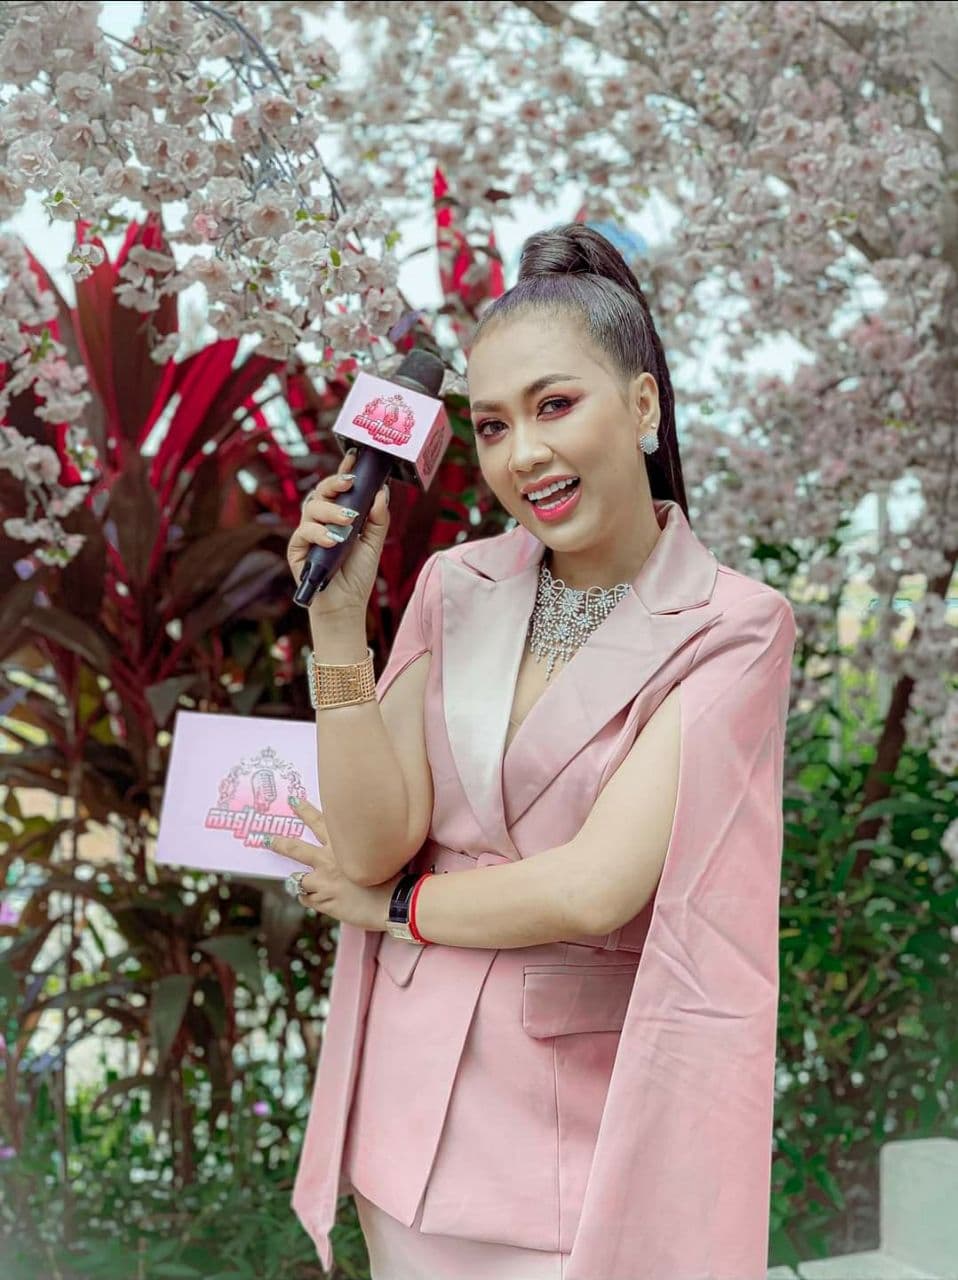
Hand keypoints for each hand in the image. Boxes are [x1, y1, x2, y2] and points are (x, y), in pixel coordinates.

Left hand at [265, 795, 398, 930]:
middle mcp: (328, 860)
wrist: (395, 900)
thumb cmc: (393, 875)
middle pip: (297, 848)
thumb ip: (361, 848)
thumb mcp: (378, 851)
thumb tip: (354, 849)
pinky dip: (312, 899)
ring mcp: (323, 881)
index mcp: (342, 844)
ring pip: (298, 879)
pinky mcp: (323, 901)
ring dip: (299, 881)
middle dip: (281, 843)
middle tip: (268, 839)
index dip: (304, 810)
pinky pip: (308, 899)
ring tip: (300, 883)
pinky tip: (321, 900)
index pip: (319, 821)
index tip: (293, 801)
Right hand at [287, 449, 390, 621]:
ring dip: (331, 511)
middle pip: (321, 491)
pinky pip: (303, 532)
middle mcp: (320, 520)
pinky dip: (319, 533)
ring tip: (348, 522)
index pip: (339, 489)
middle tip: (351, 483)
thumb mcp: (374, 543)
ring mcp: (307, 532)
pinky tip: (333, 541)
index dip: (343, 472)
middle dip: (335, 483)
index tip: (354, 458)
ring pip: (312, 507)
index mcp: (338, 515)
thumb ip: (378, 518)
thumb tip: (382, 492)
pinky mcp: (297, 549)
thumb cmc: (357, 574)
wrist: (345, 604)